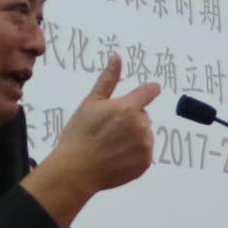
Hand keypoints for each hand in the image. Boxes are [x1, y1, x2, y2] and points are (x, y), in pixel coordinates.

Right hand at [23, 55, 159, 226]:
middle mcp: (142, 126)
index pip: (149, 91)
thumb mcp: (91, 103)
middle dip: (130, 118)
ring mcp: (145, 146)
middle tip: (108, 128)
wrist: (76, 170)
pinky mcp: (145, 164)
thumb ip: (108, 79)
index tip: (150, 90)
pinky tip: (116, 156)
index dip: (148, 90)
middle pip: (143, 115)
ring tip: (111, 144)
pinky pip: (144, 153)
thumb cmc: (80, 134)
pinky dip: (134, 153)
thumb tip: (117, 57)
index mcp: (129, 108)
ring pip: (144, 134)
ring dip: (133, 136)